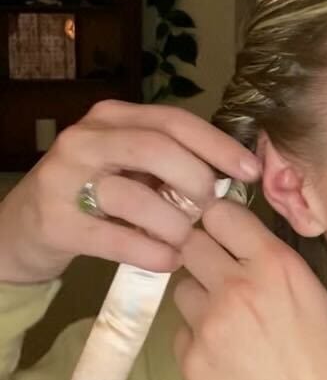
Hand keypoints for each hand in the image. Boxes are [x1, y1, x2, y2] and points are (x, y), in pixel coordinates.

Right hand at [0, 100, 260, 284]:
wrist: (22, 230)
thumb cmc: (94, 196)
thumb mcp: (129, 166)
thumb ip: (171, 162)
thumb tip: (233, 175)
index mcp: (113, 117)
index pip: (175, 121)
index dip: (218, 145)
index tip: (250, 171)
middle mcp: (86, 138)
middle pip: (156, 148)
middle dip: (195, 180)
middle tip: (211, 209)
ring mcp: (64, 177)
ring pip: (134, 194)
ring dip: (173, 223)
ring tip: (187, 240)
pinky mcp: (54, 221)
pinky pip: (114, 237)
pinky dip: (149, 251)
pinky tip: (169, 261)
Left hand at [173, 198, 326, 379]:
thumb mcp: (315, 296)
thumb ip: (274, 263)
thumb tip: (240, 242)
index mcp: (275, 265)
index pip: (220, 213)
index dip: (219, 222)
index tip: (222, 233)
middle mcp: (237, 286)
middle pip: (190, 242)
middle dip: (202, 254)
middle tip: (218, 274)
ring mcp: (209, 324)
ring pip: (181, 288)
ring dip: (198, 298)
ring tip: (229, 326)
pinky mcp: (190, 361)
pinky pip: (180, 332)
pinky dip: (197, 340)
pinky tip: (226, 359)